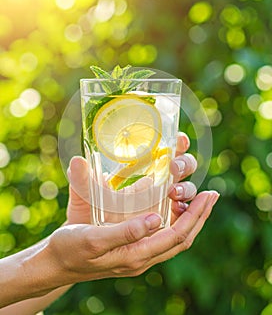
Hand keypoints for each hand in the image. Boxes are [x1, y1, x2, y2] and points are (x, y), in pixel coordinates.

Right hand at [46, 190, 218, 284]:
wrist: (57, 263)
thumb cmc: (71, 249)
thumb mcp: (93, 238)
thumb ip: (124, 232)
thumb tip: (155, 219)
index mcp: (135, 256)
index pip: (177, 236)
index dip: (196, 216)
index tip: (208, 195)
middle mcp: (142, 259)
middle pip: (182, 239)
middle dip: (200, 216)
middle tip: (212, 195)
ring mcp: (138, 256)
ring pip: (174, 240)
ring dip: (191, 220)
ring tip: (200, 201)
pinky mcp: (132, 250)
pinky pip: (162, 238)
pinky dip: (175, 223)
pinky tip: (174, 210)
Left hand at [66, 132, 197, 223]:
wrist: (83, 244)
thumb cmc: (86, 214)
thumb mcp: (84, 197)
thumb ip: (82, 181)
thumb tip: (77, 162)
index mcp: (143, 169)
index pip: (168, 151)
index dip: (178, 143)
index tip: (177, 137)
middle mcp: (157, 183)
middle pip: (183, 168)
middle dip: (185, 164)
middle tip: (173, 168)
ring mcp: (162, 204)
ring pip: (186, 192)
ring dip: (187, 189)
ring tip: (174, 193)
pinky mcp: (163, 225)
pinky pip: (182, 218)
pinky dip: (187, 213)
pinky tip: (179, 210)